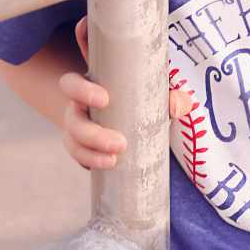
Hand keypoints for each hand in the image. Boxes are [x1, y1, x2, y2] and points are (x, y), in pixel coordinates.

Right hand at [58, 16, 191, 169]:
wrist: (130, 117)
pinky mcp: (82, 148)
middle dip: (93, 134)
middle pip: (72, 120)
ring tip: (114, 160)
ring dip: (91, 153)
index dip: (81, 91)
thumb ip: (172, 97)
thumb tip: (178, 105)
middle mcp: (78, 108)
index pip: (71, 84)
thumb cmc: (140, 99)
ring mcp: (77, 130)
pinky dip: (91, 162)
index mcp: (89, 87)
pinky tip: (107, 165)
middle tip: (120, 144)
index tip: (105, 100)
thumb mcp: (155, 94)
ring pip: (73, 142)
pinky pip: (79, 157)